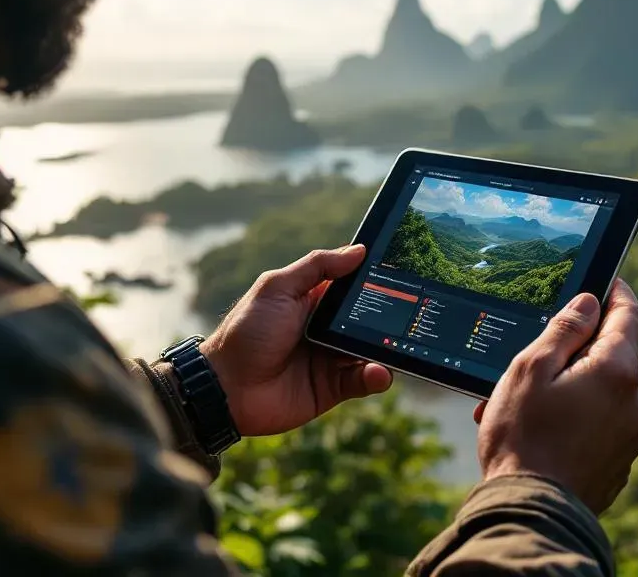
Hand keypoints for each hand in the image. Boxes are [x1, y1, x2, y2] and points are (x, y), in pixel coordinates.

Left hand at [199, 245, 392, 435]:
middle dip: (389, 316)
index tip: (402, 271)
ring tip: (396, 345)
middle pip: (368, 319)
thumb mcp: (277, 288)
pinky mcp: (333, 388)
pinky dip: (377, 376)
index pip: (353, 286)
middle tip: (410, 311)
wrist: (226, 388)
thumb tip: (358, 249)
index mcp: (314, 300)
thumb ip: (317, 267)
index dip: (375, 280)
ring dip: (387, 348)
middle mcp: (327, 328)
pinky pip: (364, 380)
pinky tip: (379, 371)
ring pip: (372, 350)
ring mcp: (332, 358)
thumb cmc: (246, 331)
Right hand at [474, 279, 637, 513]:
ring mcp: (631, 437)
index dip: (617, 293)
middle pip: (611, 358)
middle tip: (531, 364)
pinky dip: (574, 424)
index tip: (603, 283)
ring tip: (522, 410)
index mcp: (616, 371)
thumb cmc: (523, 437)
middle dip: (575, 355)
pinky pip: (599, 429)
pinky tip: (538, 435)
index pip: (630, 315)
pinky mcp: (619, 464)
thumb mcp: (531, 369)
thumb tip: (590, 302)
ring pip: (601, 396)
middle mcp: (635, 402)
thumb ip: (564, 329)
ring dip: (569, 394)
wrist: (530, 512)